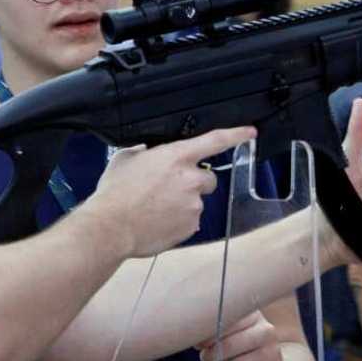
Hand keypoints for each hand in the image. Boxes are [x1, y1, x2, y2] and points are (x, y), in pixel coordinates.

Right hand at [89, 126, 254, 257]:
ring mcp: (193, 205)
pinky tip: (158, 220)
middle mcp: (191, 179)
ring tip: (156, 208)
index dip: (236, 134)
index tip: (250, 132)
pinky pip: (190, 221)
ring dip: (183, 203)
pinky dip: (178, 221)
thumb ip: (145, 151)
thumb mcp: (127, 158)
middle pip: (209, 178)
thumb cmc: (115, 192)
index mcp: (176, 157)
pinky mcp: (191, 227)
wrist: (111, 227)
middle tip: (171, 188)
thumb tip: (148, 152)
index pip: (215, 140)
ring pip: (196, 201)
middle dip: (195, 181)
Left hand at [196, 311, 286, 360]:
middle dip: (214, 355)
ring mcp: (274, 352)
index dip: (209, 335)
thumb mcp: (228, 336)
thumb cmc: (240, 348)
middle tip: (205, 359)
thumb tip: (196, 340)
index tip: (199, 344)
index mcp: (253, 316)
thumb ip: (212, 335)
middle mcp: (267, 331)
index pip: (229, 321)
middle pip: (233, 344)